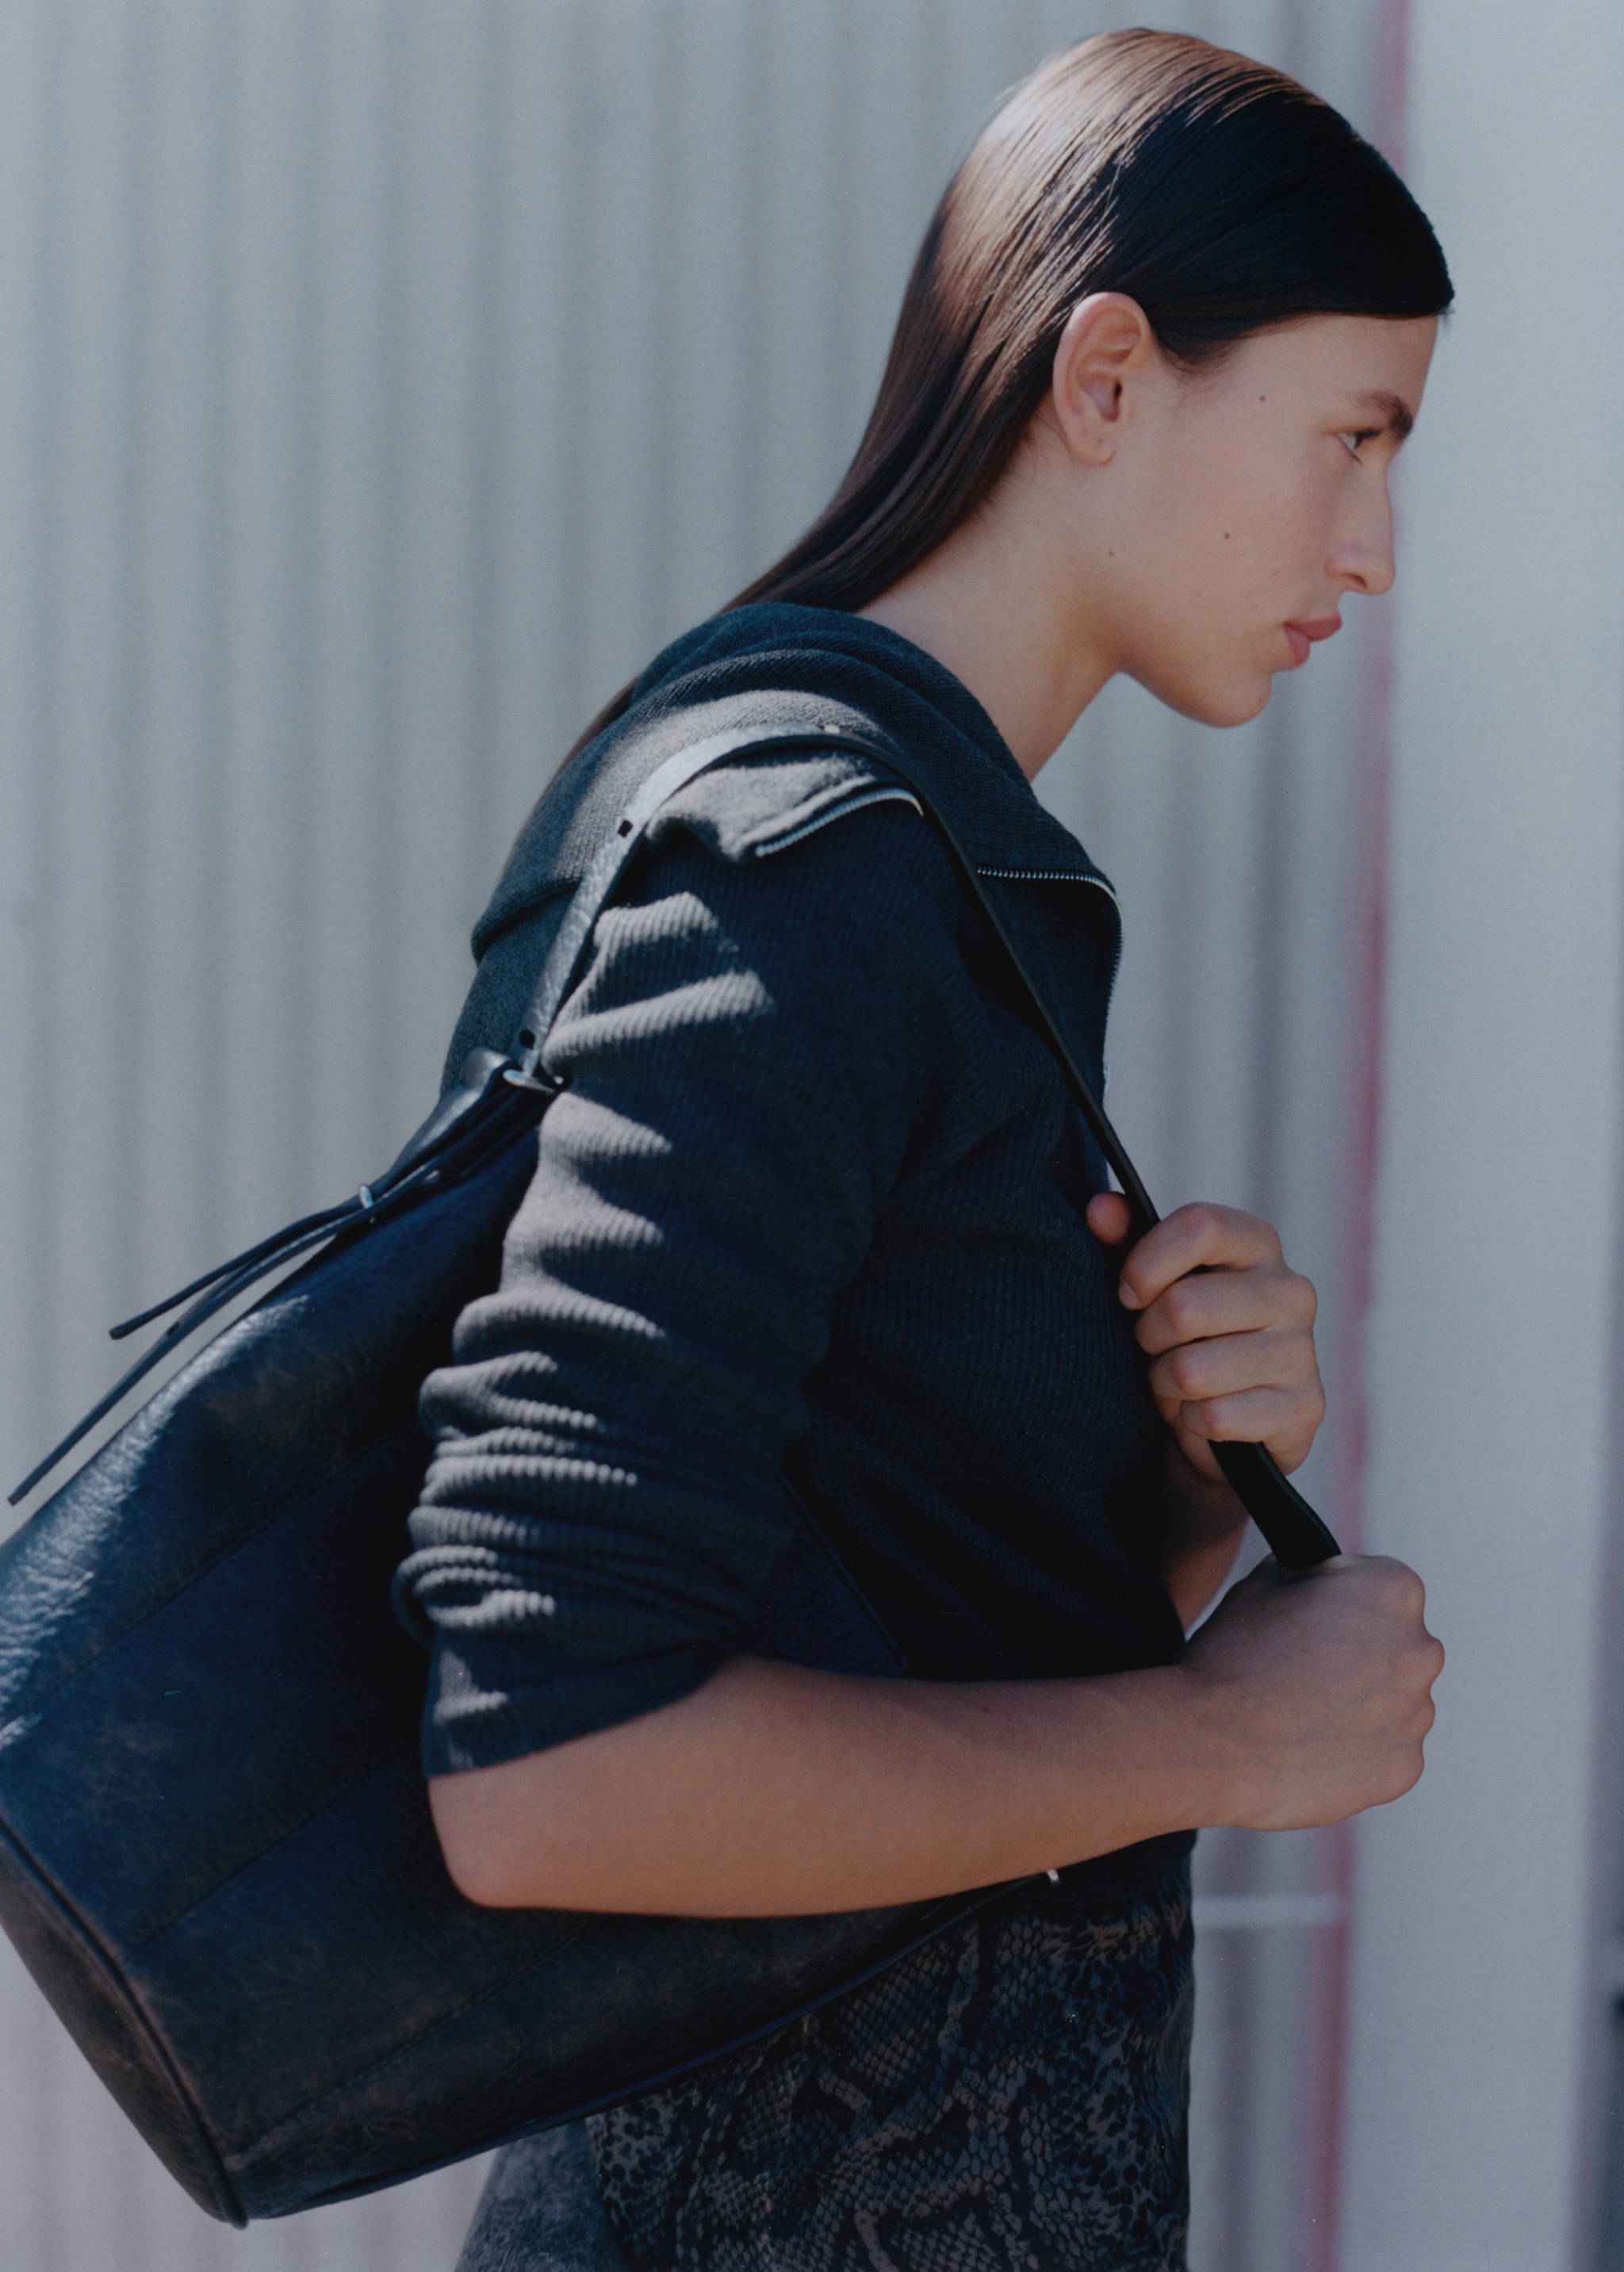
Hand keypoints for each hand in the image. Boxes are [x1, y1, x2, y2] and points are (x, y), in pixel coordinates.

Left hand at [1086, 1194, 1324, 1482]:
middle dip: (1148, 1337)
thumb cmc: (1183, 1335)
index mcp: (1257, 1244)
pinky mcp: (1304, 1408)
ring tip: (1176, 1382)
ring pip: (1192, 1371)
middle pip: (1185, 1307)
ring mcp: (1302, 1351)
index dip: (1147, 1262)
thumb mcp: (1152, 1283)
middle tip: (1154, 1348)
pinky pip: (1215, 1417)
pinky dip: (1191, 1421)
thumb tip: (1100, 1209)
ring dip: (1165, 1384)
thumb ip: (1125, 1240)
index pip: (1201, 1226)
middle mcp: (1291, 1290)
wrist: (1220, 1421)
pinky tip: (1202, 1414)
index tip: (1127, 1293)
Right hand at [1180, 1554, 1443, 1827]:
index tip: (1306, 1619)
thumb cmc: (1234, 1657)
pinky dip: (1355, 1748)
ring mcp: (1417, 1715)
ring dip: (1357, 1701)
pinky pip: (1384, 1749)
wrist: (1214, 1748)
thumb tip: (1323, 1584)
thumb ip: (1315, 1574)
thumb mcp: (1266, 1579)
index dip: (1336, 1597)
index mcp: (1394, 1591)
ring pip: (1390, 1699)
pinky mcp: (1404, 1768)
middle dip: (1357, 1651)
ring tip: (1299, 1711)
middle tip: (1301, 1667)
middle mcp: (1421, 1651)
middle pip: (1394, 1643)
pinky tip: (1308, 1745)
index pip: (1378, 1582)